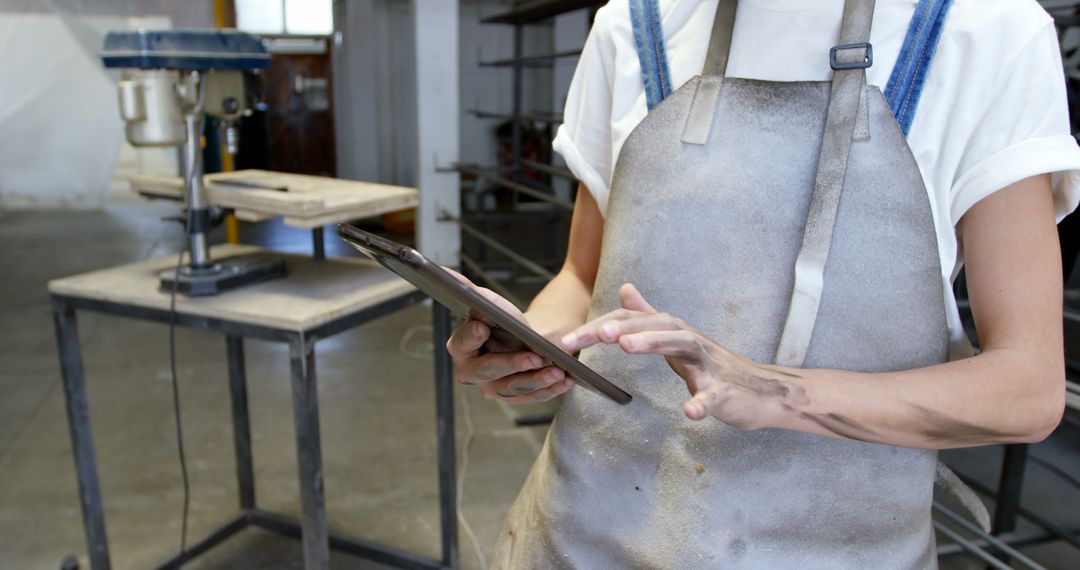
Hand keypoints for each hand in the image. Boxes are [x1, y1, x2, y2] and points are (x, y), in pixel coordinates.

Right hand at [443, 268, 574, 402]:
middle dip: (512, 364)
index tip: (483, 326)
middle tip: (535, 357)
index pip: (462, 344)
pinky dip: (550, 389)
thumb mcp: (490, 303)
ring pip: (513, 388)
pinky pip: (532, 397)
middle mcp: (472, 373)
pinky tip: (566, 380)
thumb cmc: (505, 319)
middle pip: (487, 372)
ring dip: (536, 380)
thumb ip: (468, 291)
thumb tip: (443, 271)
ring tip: (557, 370)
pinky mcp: (516, 397)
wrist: (526, 338)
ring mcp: (494, 388)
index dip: (471, 336)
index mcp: (460, 348)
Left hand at [561, 283, 804, 426]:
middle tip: (595, 335)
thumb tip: (624, 288)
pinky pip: (714, 397)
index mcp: (674, 332)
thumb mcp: (677, 338)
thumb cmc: (715, 368)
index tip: (567, 342)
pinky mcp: (727, 392)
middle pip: (657, 326)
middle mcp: (691, 341)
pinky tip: (690, 413)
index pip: (633, 323)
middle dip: (624, 327)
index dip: (600, 328)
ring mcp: (711, 365)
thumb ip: (648, 316)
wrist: (763, 393)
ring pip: (683, 346)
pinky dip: (702, 403)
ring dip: (654, 343)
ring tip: (625, 346)